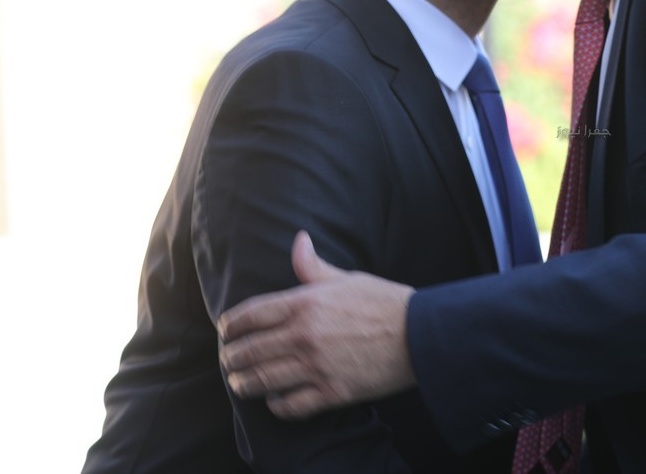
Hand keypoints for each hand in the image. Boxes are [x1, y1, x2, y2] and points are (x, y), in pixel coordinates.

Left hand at [218, 231, 416, 418]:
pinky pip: (291, 405)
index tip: (225, 331)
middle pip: (250, 350)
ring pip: (263, 380)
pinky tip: (274, 400)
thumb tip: (299, 239)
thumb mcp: (347, 278)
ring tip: (239, 383)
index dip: (230, 325)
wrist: (420, 334)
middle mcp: (305, 335)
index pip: (251, 315)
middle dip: (232, 358)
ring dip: (244, 384)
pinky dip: (276, 405)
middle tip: (228, 361)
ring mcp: (317, 366)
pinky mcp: (332, 392)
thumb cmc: (384, 302)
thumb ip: (313, 266)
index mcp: (306, 303)